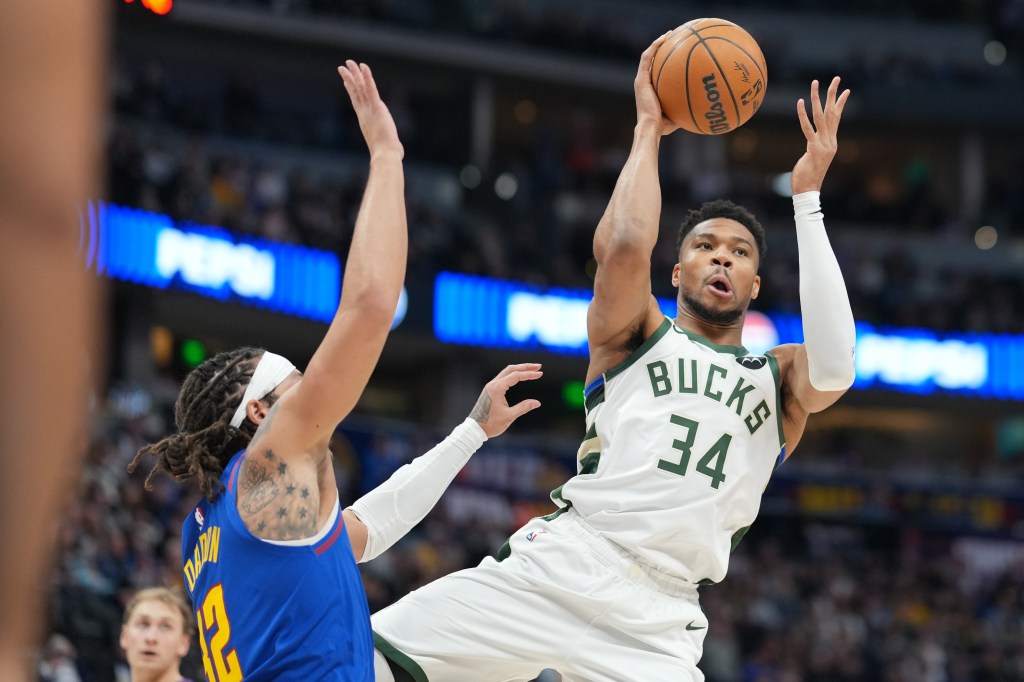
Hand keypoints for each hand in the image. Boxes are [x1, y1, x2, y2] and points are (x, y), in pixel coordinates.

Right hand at [337, 60, 403, 159]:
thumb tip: (396, 151)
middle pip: (355, 92)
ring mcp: (369, 109)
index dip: (351, 90)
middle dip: (348, 78)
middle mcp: (364, 113)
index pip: (356, 101)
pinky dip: (367, 77)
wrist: (385, 154)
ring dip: (354, 73)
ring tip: (348, 62)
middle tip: (342, 67)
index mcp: (365, 120)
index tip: (346, 81)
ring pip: (360, 87)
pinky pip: (371, 89)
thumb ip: (387, 143)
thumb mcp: (385, 145)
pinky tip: (363, 66)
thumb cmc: (387, 154)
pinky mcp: (377, 107)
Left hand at [468, 363, 542, 437]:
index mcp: (497, 388)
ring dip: (519, 369)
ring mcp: (490, 386)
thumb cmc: (491, 424)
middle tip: (538, 366)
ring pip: (506, 372)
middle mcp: (493, 384)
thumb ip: (523, 407)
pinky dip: (513, 375)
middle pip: (511, 369)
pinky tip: (519, 377)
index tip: (540, 374)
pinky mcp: (490, 390)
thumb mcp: (509, 416)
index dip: (529, 374)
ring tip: (531, 370)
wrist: (475, 429)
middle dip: (525, 367)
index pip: (516, 376)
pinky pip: (503, 378)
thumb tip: (537, 403)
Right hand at [635, 33, 678, 136]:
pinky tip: (665, 38)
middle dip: (662, 48)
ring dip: (658, 43)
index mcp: (650, 89)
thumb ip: (684, 107)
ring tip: (670, 34)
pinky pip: (647, 58)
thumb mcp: (677, 114)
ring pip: (648, 56)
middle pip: (652, 60)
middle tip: (674, 39)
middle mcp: (644, 82)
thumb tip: (701, 106)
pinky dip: (655, 47)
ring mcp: (641, 80)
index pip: (656, 70)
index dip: (664, 60)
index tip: (676, 52)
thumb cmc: (664, 126)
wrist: (651, 127)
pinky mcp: (641, 79)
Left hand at [791, 76, 849, 193]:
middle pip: (832, 113)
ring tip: (815, 83)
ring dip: (818, 99)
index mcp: (832, 142)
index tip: (845, 90)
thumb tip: (812, 144)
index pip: (837, 119)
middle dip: (834, 94)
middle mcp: (830, 141)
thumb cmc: (807, 177)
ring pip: (821, 117)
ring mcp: (823, 144)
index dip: (840, 103)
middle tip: (837, 77)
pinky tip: (800, 102)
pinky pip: (807, 128)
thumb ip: (814, 148)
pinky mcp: (813, 148)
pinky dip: (803, 115)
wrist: (808, 190)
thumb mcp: (814, 159)